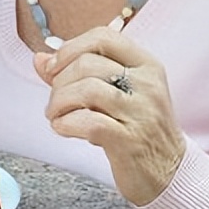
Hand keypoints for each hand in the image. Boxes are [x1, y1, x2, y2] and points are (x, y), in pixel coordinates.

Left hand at [33, 27, 185, 205]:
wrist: (169, 171)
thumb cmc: (135, 127)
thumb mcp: (112, 93)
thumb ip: (75, 73)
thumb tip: (39, 58)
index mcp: (146, 64)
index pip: (103, 36)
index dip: (69, 48)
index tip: (53, 68)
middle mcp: (148, 84)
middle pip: (87, 63)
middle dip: (59, 82)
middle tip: (55, 101)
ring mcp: (142, 112)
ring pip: (86, 89)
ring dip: (59, 103)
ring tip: (56, 115)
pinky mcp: (130, 141)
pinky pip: (88, 122)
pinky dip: (65, 123)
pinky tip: (63, 128)